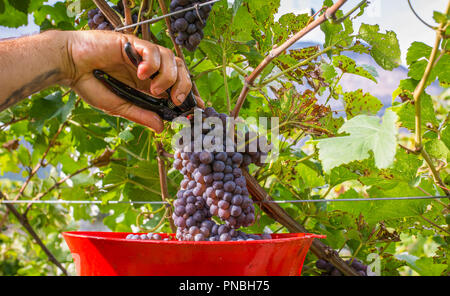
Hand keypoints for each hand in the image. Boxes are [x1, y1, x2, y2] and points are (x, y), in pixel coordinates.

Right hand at [66, 30, 196, 132]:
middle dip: (185, 87)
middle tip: (176, 101)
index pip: (177, 85)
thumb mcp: (118, 106)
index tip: (199, 108)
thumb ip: (140, 114)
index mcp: (148, 84)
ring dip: (168, 77)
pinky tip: (141, 74)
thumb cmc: (90, 84)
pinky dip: (152, 64)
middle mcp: (150, 69)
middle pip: (181, 71)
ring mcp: (143, 55)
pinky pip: (154, 50)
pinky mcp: (134, 43)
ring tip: (153, 90)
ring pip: (172, 60)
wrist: (69, 64)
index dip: (190, 95)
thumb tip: (161, 128)